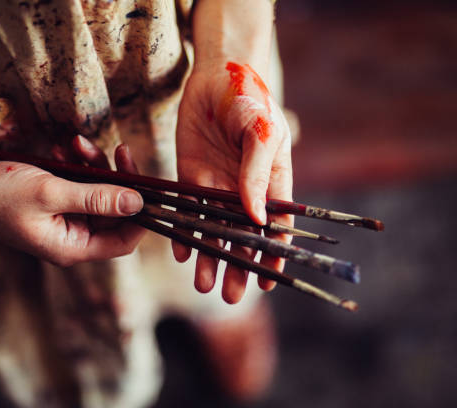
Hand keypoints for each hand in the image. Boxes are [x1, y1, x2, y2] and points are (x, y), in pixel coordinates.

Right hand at [0, 140, 145, 265]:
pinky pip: (80, 183)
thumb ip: (97, 199)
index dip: (141, 217)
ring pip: (98, 194)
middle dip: (117, 180)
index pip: (123, 241)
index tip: (149, 186)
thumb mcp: (50, 193)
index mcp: (72, 247)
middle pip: (114, 213)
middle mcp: (71, 236)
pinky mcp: (55, 200)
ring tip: (79, 144)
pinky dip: (78, 165)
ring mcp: (63, 218)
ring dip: (95, 167)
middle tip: (119, 151)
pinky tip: (66, 148)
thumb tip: (138, 203)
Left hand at [173, 61, 293, 303]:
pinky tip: (181, 253)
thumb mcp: (261, 133)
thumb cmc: (249, 99)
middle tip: (232, 297)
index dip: (273, 255)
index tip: (269, 282)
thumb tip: (257, 218)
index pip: (275, 227)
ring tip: (204, 285)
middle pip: (242, 237)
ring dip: (210, 258)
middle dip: (238, 266)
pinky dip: (184, 233)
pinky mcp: (191, 178)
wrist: (215, 75)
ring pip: (214, 230)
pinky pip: (187, 212)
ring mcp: (217, 186)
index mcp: (271, 182)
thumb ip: (258, 175)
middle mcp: (244, 190)